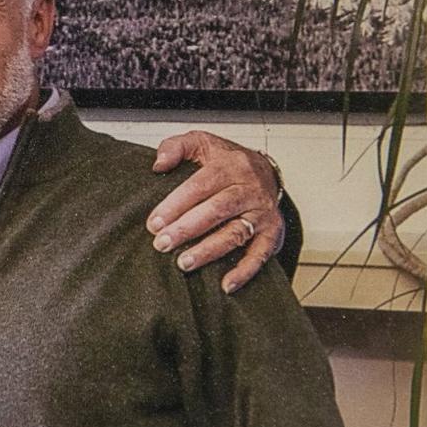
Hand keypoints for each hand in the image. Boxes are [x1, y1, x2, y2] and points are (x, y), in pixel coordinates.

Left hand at [146, 131, 283, 293]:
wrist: (266, 170)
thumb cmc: (227, 161)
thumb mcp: (202, 142)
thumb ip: (176, 147)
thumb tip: (158, 164)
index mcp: (229, 166)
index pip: (199, 186)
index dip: (175, 205)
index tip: (154, 223)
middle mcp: (248, 189)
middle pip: (215, 211)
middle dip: (186, 230)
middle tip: (162, 244)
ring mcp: (262, 212)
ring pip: (235, 233)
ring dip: (209, 251)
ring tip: (184, 263)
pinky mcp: (273, 232)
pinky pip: (260, 254)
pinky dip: (245, 271)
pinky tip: (226, 284)